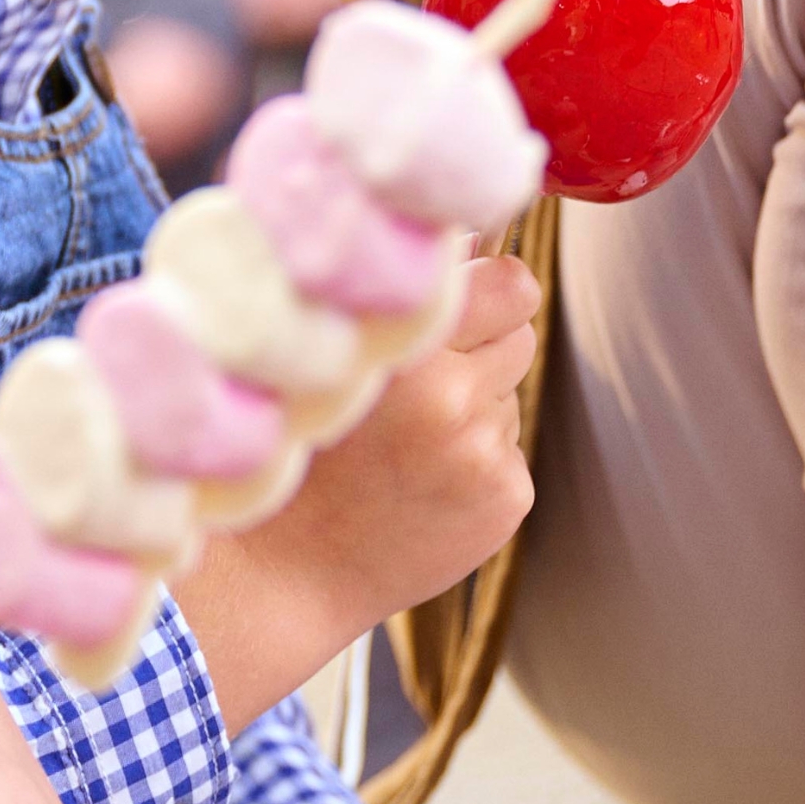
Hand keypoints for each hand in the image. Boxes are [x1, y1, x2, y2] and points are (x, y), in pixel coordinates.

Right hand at [180, 256, 539, 728]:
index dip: (486, 285)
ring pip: (509, 387)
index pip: (511, 282)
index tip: (459, 295)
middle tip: (413, 378)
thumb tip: (465, 235)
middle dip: (478, 341)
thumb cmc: (289, 446)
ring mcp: (484, 452)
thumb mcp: (321, 354)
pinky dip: (476, 454)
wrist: (285, 568)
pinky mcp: (507, 497)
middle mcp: (453, 398)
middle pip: (519, 326)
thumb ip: (391, 295)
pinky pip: (509, 445)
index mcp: (402, 349)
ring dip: (473, 399)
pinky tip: (419, 478)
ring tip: (404, 436)